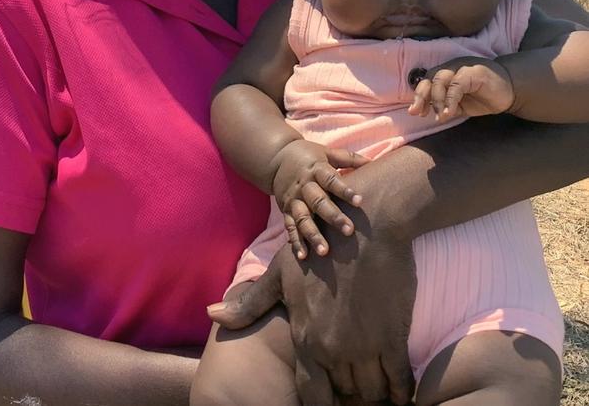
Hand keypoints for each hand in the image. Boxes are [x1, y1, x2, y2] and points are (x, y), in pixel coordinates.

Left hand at [209, 159, 416, 405]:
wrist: (366, 225)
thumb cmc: (321, 245)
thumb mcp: (281, 271)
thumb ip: (251, 302)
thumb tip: (212, 314)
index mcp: (305, 339)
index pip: (312, 397)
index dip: (322, 402)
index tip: (330, 396)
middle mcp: (333, 350)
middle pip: (345, 396)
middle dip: (349, 395)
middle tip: (355, 386)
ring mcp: (365, 346)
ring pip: (372, 393)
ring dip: (374, 393)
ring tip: (376, 385)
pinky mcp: (393, 337)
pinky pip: (400, 383)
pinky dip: (401, 391)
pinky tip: (400, 390)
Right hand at [272, 139, 367, 258]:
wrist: (276, 157)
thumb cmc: (309, 155)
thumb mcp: (328, 152)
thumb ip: (349, 159)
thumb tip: (374, 163)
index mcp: (317, 169)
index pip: (332, 180)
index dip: (346, 191)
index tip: (360, 201)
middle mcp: (305, 186)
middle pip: (319, 202)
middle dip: (333, 217)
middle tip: (349, 231)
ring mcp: (294, 199)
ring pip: (303, 219)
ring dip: (313, 235)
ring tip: (325, 252)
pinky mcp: (286, 210)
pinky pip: (290, 227)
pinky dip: (296, 242)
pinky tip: (303, 256)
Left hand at [408, 57, 514, 119]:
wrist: (510, 90)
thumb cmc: (483, 96)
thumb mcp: (461, 105)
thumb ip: (446, 108)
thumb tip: (432, 116)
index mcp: (445, 75)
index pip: (426, 82)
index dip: (418, 96)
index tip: (414, 113)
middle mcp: (450, 68)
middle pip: (429, 78)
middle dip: (421, 96)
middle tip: (418, 113)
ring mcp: (462, 68)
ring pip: (440, 79)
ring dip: (437, 100)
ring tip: (439, 116)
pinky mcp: (474, 72)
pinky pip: (457, 84)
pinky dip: (450, 99)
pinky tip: (449, 113)